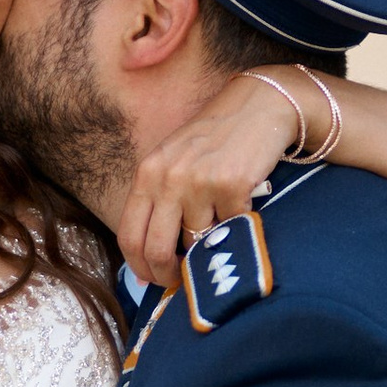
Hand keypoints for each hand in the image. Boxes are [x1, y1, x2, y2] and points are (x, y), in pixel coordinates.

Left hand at [113, 72, 313, 287]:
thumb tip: (146, 264)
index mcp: (147, 173)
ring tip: (221, 221)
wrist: (258, 105)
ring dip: (211, 242)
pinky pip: (232, 227)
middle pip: (157, 250)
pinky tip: (242, 203)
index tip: (152, 280)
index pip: (129, 236)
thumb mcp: (173, 163)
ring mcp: (199, 182)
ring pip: (199, 242)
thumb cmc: (214, 139)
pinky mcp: (232, 185)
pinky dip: (238, 224)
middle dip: (168, 275)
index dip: (139, 268)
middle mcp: (169, 177)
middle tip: (181, 281)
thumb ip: (158, 204)